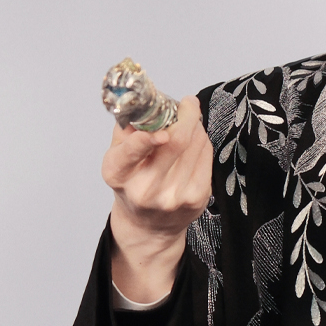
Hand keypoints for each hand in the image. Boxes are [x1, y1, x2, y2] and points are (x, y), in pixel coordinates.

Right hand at [102, 94, 213, 303]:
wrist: (149, 224)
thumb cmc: (133, 181)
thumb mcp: (118, 156)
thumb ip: (128, 128)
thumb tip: (146, 100)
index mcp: (119, 175)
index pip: (129, 154)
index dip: (145, 139)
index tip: (159, 128)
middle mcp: (145, 190)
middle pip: (175, 142)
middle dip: (186, 115)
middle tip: (188, 103)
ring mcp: (173, 197)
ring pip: (196, 144)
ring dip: (195, 127)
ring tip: (188, 124)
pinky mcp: (197, 199)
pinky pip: (207, 155)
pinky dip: (203, 141)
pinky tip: (195, 141)